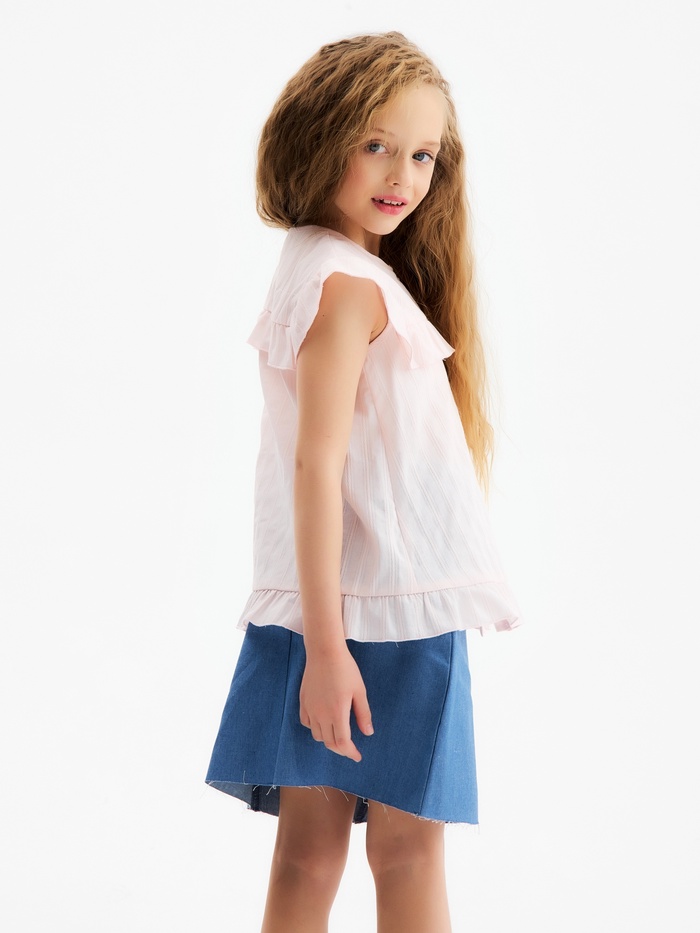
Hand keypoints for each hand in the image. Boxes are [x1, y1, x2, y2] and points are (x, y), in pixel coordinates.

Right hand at [299, 646, 373, 761]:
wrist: (324, 652)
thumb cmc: (345, 669)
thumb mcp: (359, 691)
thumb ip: (363, 714)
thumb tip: (368, 733)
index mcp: (337, 713)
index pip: (342, 743)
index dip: (350, 753)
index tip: (357, 756)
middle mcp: (321, 714)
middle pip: (329, 742)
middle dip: (341, 749)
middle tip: (350, 748)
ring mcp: (310, 709)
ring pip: (317, 735)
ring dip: (328, 739)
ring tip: (338, 735)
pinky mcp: (303, 702)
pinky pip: (307, 723)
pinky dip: (315, 728)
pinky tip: (323, 723)